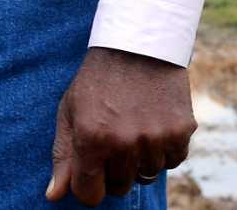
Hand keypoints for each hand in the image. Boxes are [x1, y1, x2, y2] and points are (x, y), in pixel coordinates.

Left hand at [44, 46, 194, 204]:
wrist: (139, 42)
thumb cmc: (98, 79)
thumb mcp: (70, 110)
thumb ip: (63, 156)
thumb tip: (54, 196)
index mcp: (92, 138)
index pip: (90, 195)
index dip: (89, 186)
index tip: (92, 171)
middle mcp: (125, 142)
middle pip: (120, 187)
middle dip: (114, 170)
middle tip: (114, 138)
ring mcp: (156, 137)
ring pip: (148, 175)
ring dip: (141, 159)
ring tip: (135, 126)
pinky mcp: (181, 130)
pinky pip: (173, 161)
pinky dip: (165, 149)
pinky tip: (155, 124)